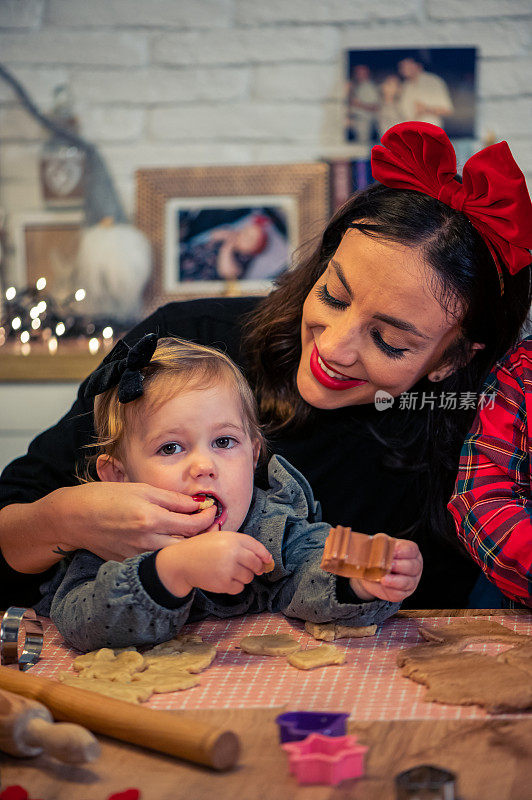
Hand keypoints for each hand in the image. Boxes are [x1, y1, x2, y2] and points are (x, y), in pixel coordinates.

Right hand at [48, 481, 216, 561]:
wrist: (75, 517)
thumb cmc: (106, 497)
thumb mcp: (141, 489)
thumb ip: (171, 499)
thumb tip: (197, 504)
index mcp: (152, 518)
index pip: (193, 524)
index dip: (208, 517)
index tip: (212, 509)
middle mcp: (148, 540)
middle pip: (188, 544)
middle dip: (203, 534)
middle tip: (208, 523)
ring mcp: (139, 555)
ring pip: (175, 554)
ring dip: (188, 544)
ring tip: (192, 531)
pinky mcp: (131, 563)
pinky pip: (158, 559)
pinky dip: (168, 551)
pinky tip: (171, 541)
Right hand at [155, 531, 272, 596]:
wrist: (181, 561)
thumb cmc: (202, 548)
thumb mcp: (221, 537)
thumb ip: (242, 545)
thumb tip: (266, 560)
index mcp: (232, 538)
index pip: (257, 547)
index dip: (264, 555)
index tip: (267, 561)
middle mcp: (232, 552)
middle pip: (256, 564)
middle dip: (255, 568)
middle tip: (246, 568)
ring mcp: (228, 568)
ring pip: (249, 577)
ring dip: (243, 577)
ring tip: (229, 571)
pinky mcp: (223, 583)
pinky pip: (239, 588)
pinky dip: (234, 586)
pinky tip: (223, 579)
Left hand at [349, 539, 422, 602]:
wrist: (371, 570)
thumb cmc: (379, 554)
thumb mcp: (379, 545)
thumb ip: (378, 544)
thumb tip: (369, 543)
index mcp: (410, 552)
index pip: (411, 549)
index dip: (403, 550)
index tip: (394, 550)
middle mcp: (414, 566)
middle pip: (412, 566)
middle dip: (401, 565)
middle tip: (390, 564)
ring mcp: (410, 581)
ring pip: (407, 582)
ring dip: (396, 581)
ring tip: (385, 579)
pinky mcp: (402, 593)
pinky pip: (399, 593)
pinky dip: (391, 590)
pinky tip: (384, 585)